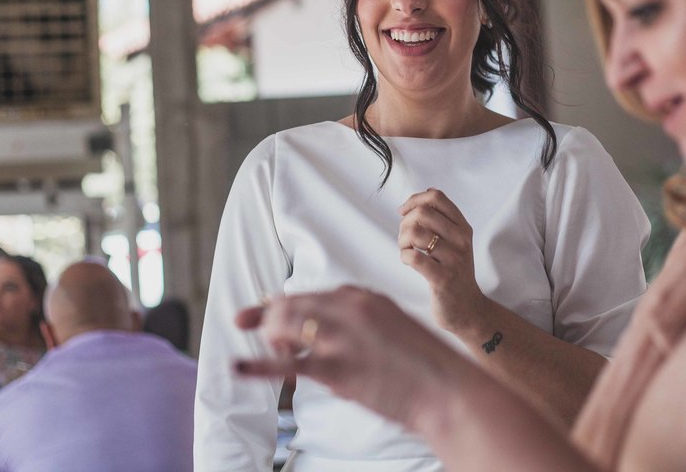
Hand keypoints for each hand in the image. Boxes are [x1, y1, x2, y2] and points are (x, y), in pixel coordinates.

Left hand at [233, 286, 460, 431]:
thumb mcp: (394, 325)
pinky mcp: (338, 370)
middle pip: (290, 304)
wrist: (449, 391)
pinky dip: (257, 368)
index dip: (281, 302)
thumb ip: (362, 320)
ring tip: (275, 355)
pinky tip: (237, 368)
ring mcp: (342, 339)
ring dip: (272, 341)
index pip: (311, 294)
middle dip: (267, 317)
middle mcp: (349, 310)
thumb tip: (332, 329)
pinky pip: (287, 366)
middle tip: (255, 329)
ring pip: (285, 328)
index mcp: (363, 297)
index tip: (263, 308)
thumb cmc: (425, 364)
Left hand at [398, 188, 489, 335]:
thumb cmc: (454, 272)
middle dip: (404, 223)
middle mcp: (461, 240)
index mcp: (463, 227)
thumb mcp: (455, 242)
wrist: (467, 308)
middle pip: (422, 212)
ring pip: (415, 232)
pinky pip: (413, 257)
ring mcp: (453, 259)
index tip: (404, 212)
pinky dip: (404, 256)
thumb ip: (442, 219)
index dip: (414, 200)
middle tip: (405, 238)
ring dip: (402, 241)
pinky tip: (408, 262)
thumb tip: (424, 194)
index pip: (436, 197)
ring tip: (406, 250)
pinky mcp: (442, 278)